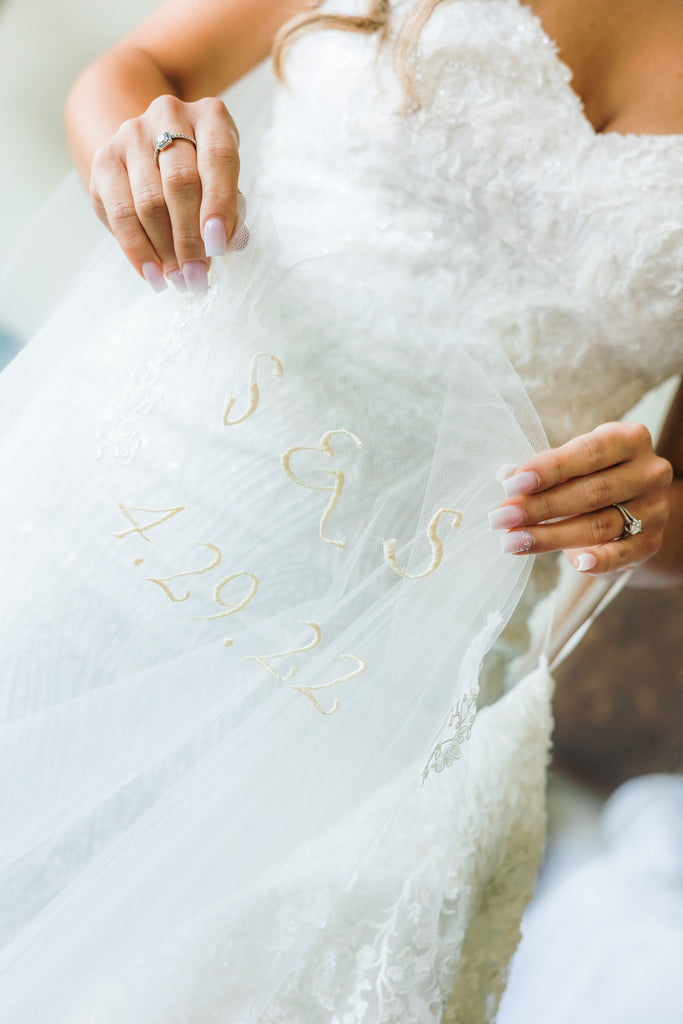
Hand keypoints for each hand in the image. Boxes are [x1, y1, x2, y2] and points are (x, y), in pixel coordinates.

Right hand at [89, 94, 243, 293]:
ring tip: (178, 279)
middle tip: (197, 276)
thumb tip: (228, 244)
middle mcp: (169, 114)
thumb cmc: (202, 173)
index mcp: (211, 116)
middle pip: (180, 183)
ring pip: (148, 201)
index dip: (219, 206)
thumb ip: (231, 211)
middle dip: (190, 239)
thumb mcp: (224, 183)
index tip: (218, 247)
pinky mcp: (104, 159)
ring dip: (165, 250)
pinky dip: (137, 249)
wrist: (150, 148)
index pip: (218, 159)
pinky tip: (152, 274)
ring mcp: (131, 134)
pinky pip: (119, 212)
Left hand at [489, 422, 672, 574]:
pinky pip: (623, 554)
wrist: (636, 504)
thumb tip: (507, 477)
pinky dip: (599, 561)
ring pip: (599, 525)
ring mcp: (654, 509)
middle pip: (591, 492)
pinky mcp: (651, 542)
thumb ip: (546, 469)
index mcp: (630, 440)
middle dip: (539, 507)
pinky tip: (574, 564)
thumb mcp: (575, 462)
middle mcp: (649, 472)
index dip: (548, 469)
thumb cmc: (594, 474)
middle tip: (501, 518)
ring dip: (550, 536)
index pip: (588, 452)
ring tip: (512, 542)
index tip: (511, 484)